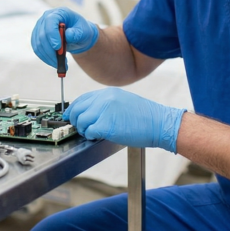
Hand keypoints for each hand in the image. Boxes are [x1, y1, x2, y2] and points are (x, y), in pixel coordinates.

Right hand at [30, 7, 99, 68]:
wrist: (77, 36)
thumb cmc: (81, 31)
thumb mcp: (84, 32)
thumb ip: (77, 33)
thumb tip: (68, 35)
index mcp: (59, 13)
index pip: (50, 21)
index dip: (52, 34)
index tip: (57, 47)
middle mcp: (46, 18)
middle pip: (42, 34)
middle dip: (50, 50)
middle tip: (59, 61)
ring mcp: (40, 27)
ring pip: (38, 44)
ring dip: (48, 56)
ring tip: (59, 64)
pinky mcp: (37, 37)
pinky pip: (37, 49)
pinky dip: (45, 57)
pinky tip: (54, 62)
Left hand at [64, 88, 186, 152]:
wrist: (159, 123)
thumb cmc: (145, 117)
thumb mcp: (124, 101)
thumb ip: (106, 104)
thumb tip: (90, 113)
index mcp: (108, 93)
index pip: (82, 99)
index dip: (73, 109)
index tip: (70, 116)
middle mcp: (104, 99)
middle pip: (77, 110)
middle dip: (76, 121)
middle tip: (82, 128)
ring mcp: (104, 111)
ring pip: (81, 121)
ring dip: (84, 130)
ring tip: (93, 133)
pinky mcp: (106, 125)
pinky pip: (89, 131)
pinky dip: (91, 136)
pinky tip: (98, 137)